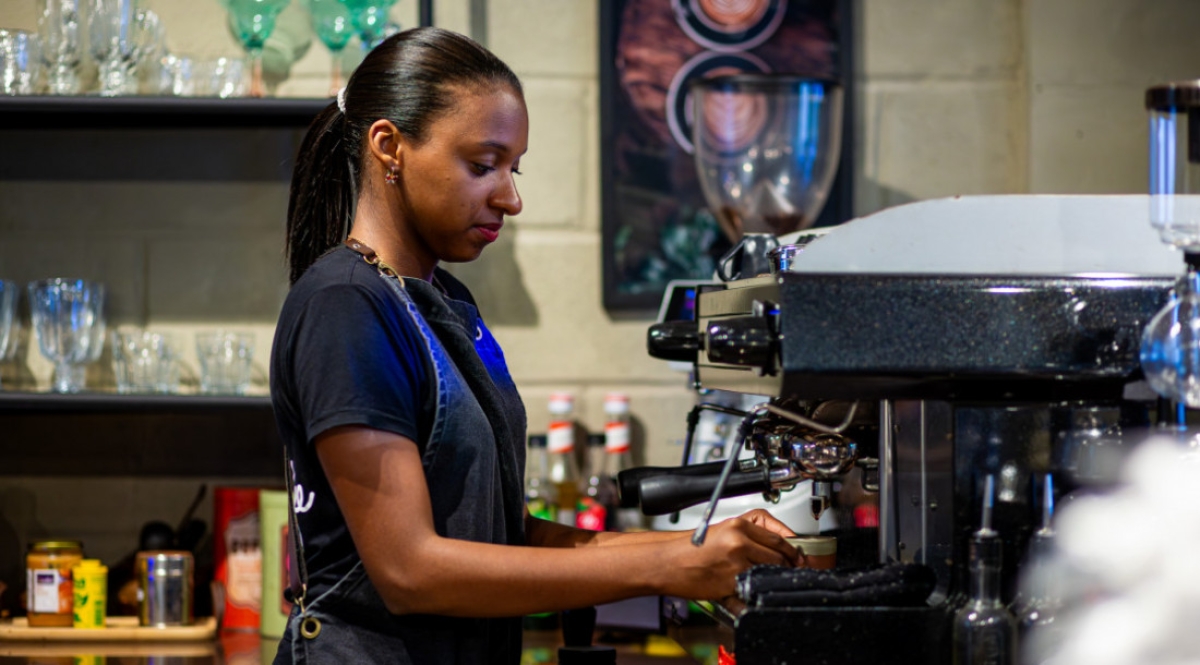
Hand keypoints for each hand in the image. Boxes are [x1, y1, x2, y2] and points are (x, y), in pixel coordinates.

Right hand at [658, 513, 800, 600]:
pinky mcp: (730, 583)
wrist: (667, 562)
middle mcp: (739, 542)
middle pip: (779, 556)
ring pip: (769, 573)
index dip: (792, 550)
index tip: (798, 556)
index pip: (778, 538)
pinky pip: (754, 589)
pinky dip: (756, 591)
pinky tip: (750, 589)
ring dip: (772, 578)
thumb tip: (777, 544)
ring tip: (765, 579)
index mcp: (738, 526)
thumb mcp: (722, 530)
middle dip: (787, 565)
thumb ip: (749, 533)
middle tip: (789, 570)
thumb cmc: (690, 548)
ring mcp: (736, 563)